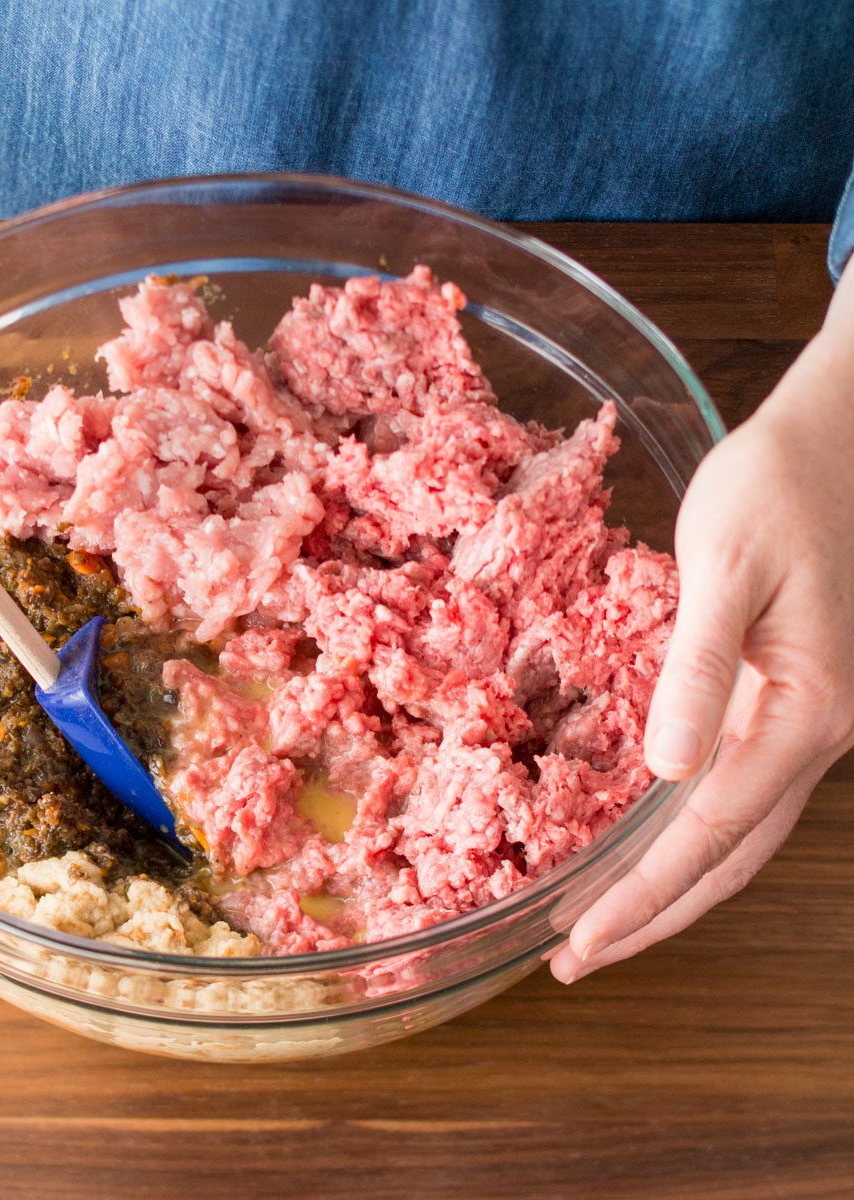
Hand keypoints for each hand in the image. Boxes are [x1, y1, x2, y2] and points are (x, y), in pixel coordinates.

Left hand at [551, 264, 853, 983]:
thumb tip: (668, 769)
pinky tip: (646, 844)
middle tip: (575, 960)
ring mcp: (803, 718)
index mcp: (806, 711)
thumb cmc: (778, 488)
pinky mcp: (783, 695)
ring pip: (734, 832)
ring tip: (602, 924)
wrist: (833, 437)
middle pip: (727, 856)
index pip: (706, 833)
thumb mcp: (727, 570)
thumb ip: (696, 668)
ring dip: (669, 884)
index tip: (578, 941)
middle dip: (652, 915)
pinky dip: (685, 833)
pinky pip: (735, 788)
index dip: (641, 895)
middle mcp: (813, 731)